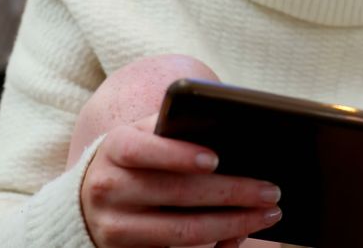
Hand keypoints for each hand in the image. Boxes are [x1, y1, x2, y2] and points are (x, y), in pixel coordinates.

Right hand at [80, 113, 283, 247]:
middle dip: (230, 191)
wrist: (93, 198)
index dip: (178, 155)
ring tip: (267, 213)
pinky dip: (215, 245)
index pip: (144, 149)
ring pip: (182, 229)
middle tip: (270, 190)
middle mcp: (110, 187)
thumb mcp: (146, 134)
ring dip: (232, 223)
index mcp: (116, 148)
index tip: (214, 159)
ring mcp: (116, 226)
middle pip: (176, 192)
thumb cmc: (137, 158)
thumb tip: (231, 128)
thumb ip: (177, 127)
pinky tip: (241, 234)